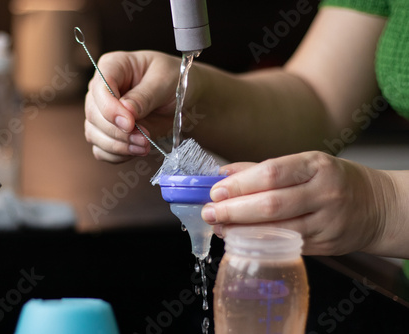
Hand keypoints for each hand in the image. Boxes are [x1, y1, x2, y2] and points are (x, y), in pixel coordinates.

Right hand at [84, 51, 181, 162]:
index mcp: (113, 66)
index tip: (130, 123)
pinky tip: (136, 151)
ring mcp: (102, 112)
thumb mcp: (165, 81)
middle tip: (144, 138)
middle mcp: (102, 89)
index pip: (100, 87)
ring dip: (118, 146)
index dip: (110, 109)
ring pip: (94, 134)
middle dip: (117, 131)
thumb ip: (144, 96)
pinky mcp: (108, 132)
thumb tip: (126, 111)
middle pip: (94, 114)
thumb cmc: (174, 80)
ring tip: (144, 146)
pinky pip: (101, 149)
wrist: (183, 98)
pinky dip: (116, 155)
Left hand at [201, 151, 395, 255]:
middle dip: (233, 210)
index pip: (272, 173)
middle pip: (271, 204)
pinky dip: (257, 242)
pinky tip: (239, 238)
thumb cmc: (335, 180)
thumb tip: (224, 173)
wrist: (377, 207)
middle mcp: (324, 193)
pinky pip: (284, 245)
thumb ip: (263, 168)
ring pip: (276, 230)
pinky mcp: (324, 246)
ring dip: (240, 230)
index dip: (240, 183)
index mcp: (317, 166)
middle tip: (209, 211)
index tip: (215, 190)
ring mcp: (326, 223)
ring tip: (218, 225)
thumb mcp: (306, 164)